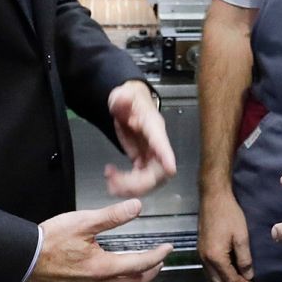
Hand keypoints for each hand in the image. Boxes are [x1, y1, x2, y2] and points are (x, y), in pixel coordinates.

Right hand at [26, 198, 171, 281]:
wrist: (20, 259)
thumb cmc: (49, 240)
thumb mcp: (82, 221)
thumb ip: (111, 216)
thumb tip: (136, 207)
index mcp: (102, 267)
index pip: (140, 264)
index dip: (157, 256)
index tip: (167, 249)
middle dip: (149, 274)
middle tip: (156, 263)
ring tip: (134, 274)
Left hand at [107, 80, 176, 196]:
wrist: (126, 105)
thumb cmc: (128, 99)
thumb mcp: (121, 94)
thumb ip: (122, 97)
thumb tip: (123, 98)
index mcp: (153, 126)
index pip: (162, 142)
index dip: (166, 156)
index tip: (170, 169)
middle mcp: (156, 145)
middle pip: (158, 171)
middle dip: (139, 183)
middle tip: (115, 182)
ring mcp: (150, 156)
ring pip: (149, 181)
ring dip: (130, 187)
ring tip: (110, 182)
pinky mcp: (142, 162)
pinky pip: (139, 181)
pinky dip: (125, 185)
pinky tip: (111, 177)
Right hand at [197, 189, 253, 281]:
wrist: (212, 197)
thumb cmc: (229, 214)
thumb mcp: (241, 236)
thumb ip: (244, 259)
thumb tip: (248, 277)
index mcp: (215, 257)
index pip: (230, 279)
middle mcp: (205, 260)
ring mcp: (201, 255)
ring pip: (211, 280)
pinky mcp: (201, 249)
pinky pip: (208, 272)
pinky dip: (218, 279)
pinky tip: (226, 279)